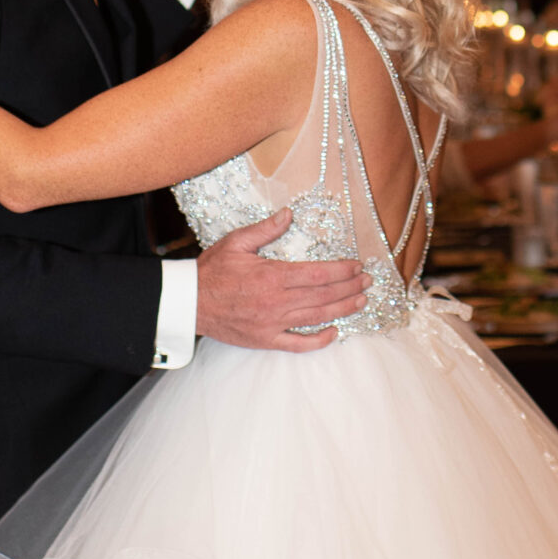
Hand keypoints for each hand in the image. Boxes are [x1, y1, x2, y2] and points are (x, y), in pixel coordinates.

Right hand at [194, 208, 365, 351]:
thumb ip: (265, 230)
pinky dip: (319, 340)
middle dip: (350, 287)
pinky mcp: (266, 340)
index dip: (342, 270)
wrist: (189, 303)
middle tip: (368, 281)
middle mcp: (277, 302)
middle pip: (324, 295)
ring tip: (361, 301)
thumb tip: (289, 214)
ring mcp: (273, 324)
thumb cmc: (212, 271)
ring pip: (317, 317)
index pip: (318, 273)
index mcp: (273, 276)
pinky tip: (334, 332)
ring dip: (343, 309)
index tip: (357, 265)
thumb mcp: (237, 242)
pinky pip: (298, 344)